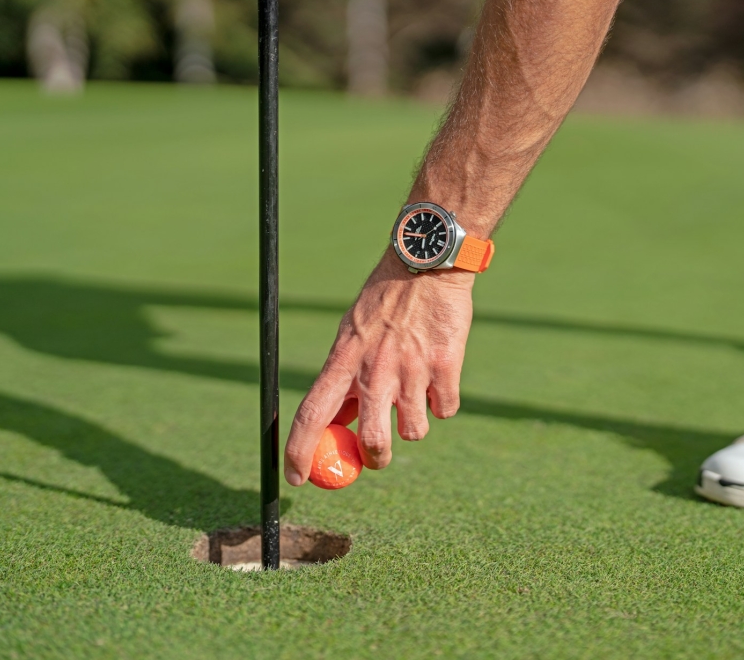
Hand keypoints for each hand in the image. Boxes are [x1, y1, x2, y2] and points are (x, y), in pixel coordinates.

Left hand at [284, 252, 474, 482]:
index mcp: (343, 359)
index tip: (297, 477)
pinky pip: (446, 410)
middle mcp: (375, 369)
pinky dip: (443, 402)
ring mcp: (412, 369)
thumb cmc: (386, 300)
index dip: (300, 451)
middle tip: (377, 456)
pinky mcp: (446, 367)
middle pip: (372, 441)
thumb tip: (337, 421)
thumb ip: (345, 377)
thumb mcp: (353, 334)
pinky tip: (440, 376)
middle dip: (374, 458)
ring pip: (414, 431)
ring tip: (416, 394)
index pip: (311, 414)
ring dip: (415, 424)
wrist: (427, 265)